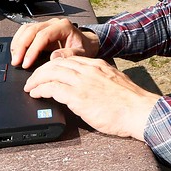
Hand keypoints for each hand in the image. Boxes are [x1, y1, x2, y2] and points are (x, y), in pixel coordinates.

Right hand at [9, 17, 98, 69]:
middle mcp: (53, 23)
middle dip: (21, 47)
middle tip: (16, 62)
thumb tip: (54, 57)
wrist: (86, 43)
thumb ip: (69, 54)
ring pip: (26, 29)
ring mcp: (46, 25)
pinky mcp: (40, 30)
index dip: (32, 49)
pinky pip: (26, 32)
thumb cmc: (83, 48)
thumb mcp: (82, 53)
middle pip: (32, 30)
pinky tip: (16, 52)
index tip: (26, 63)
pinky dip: (19, 41)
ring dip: (18, 43)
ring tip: (15, 58)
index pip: (43, 35)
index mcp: (64, 27)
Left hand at [24, 56, 159, 140]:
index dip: (54, 64)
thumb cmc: (131, 103)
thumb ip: (100, 80)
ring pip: (51, 72)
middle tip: (33, 79)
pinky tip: (36, 94)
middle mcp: (88, 69)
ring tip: (30, 86)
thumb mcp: (114, 82)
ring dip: (36, 79)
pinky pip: (52, 88)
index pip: (69, 59)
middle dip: (40, 70)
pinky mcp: (78, 96)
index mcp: (97, 65)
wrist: (139, 111)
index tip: (47, 71)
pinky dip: (40, 89)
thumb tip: (91, 88)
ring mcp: (83, 82)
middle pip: (56, 63)